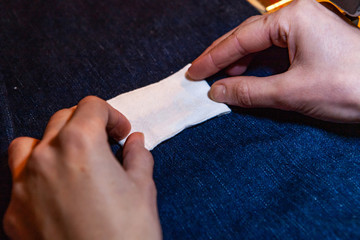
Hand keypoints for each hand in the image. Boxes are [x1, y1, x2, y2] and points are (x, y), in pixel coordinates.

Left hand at [4, 96, 161, 239]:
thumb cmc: (127, 235)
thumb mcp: (143, 189)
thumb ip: (138, 156)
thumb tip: (135, 141)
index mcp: (80, 144)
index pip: (91, 106)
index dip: (112, 115)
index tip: (121, 133)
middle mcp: (46, 158)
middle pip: (62, 118)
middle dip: (87, 125)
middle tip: (105, 145)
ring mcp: (24, 186)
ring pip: (31, 144)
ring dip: (53, 144)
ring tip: (73, 162)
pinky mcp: (14, 213)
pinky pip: (19, 180)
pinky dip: (38, 177)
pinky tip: (58, 195)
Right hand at [187, 0, 359, 122]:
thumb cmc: (350, 87)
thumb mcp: (291, 92)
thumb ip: (249, 91)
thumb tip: (217, 92)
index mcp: (291, 19)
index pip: (240, 39)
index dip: (213, 58)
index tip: (194, 73)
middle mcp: (296, 18)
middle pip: (247, 37)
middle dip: (222, 58)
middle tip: (200, 76)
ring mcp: (304, 30)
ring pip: (260, 46)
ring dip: (239, 63)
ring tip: (220, 80)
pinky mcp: (309, 45)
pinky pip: (274, 53)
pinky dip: (257, 67)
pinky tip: (245, 77)